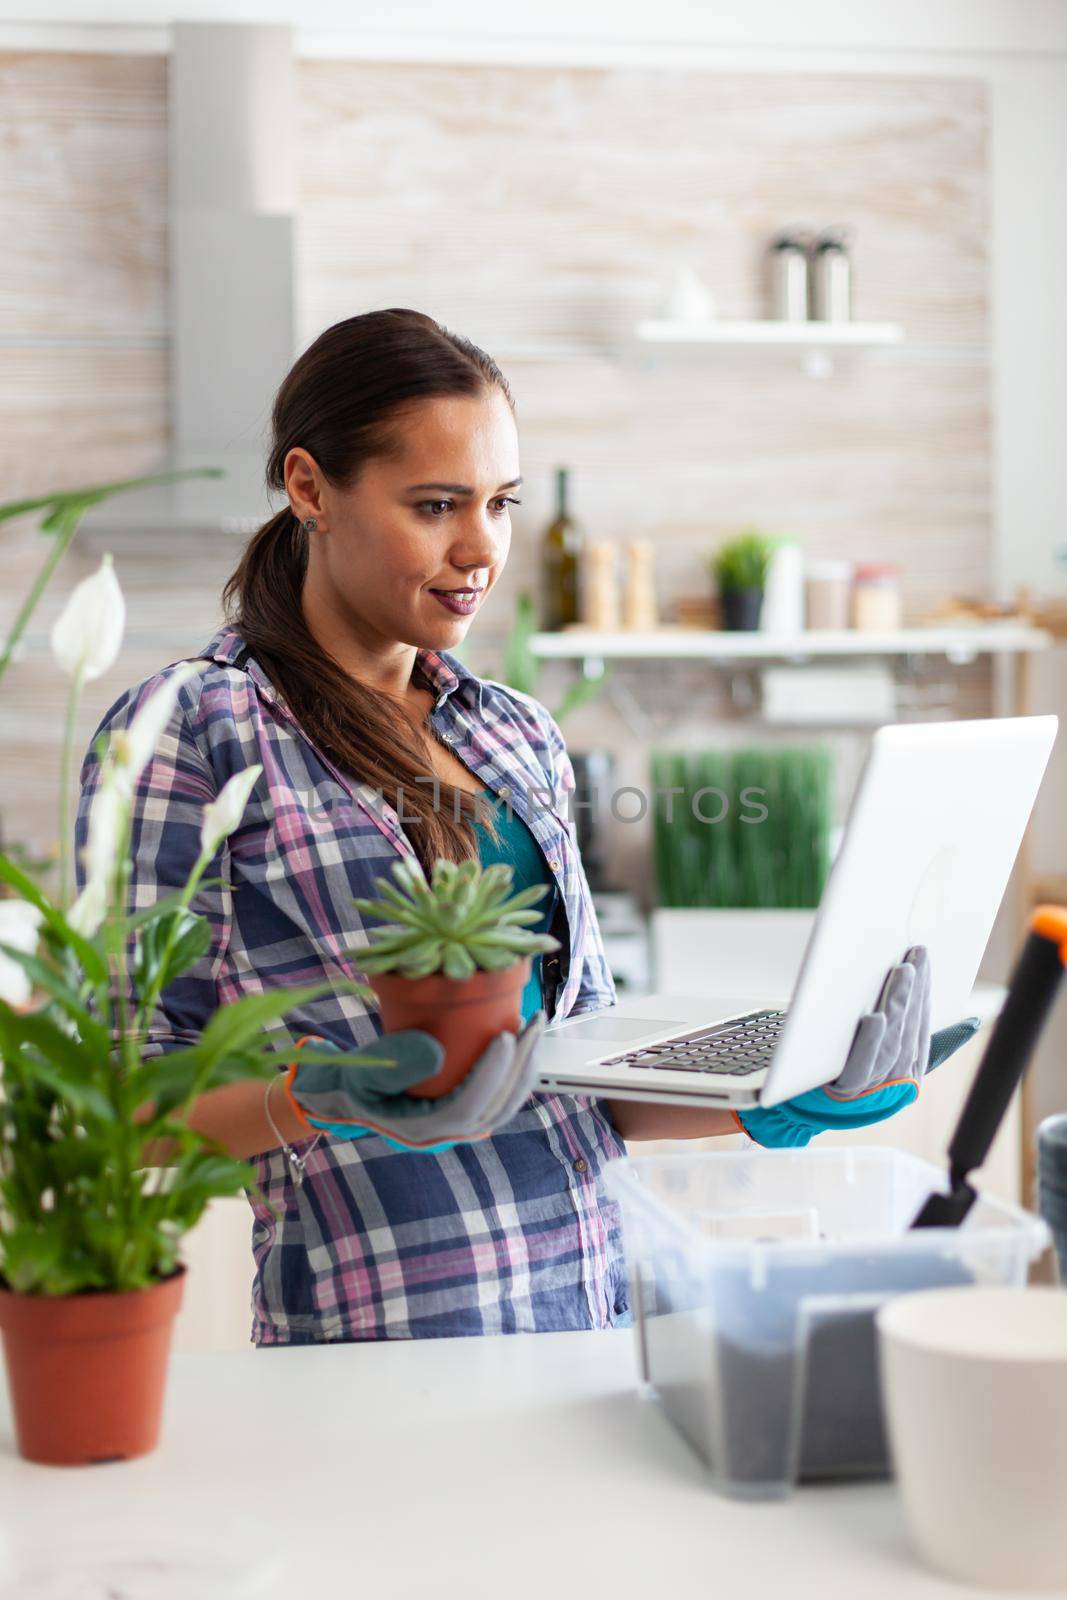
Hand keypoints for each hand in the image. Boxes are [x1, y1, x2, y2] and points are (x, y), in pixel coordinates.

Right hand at [282, 1012, 545, 1152]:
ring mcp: (459, 1126)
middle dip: (522, 1062)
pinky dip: (515, 1072)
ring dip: (526, 1066)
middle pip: (497, 1103)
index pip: (469, 1104)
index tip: (505, 1036)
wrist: (347, 1096)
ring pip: (505, 1103)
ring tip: (536, 1028)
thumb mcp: (364, 1070)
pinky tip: (523, 1042)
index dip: (491, 1073)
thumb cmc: (353, 1079)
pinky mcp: (465, 1113)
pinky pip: (499, 1098)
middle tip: (535, 1021)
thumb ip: (395, 1062)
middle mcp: (448, 1133)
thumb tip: (436, 1051)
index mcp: (424, 1128)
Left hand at [738, 946, 980, 1147]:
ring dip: (898, 1005)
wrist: (800, 1109)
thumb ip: (923, 1041)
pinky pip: (859, 1066)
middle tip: (916, 955)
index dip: (926, 991)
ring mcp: (870, 1089)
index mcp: (909, 1071)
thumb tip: (970, 1024)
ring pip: (890, 1043)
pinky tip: (875, 1018)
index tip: (925, 957)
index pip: (921, 1024)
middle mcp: (895, 1081)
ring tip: (902, 973)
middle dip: (915, 990)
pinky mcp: (844, 1093)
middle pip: (908, 1030)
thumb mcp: (884, 1055)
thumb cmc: (845, 1075)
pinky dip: (871, 1042)